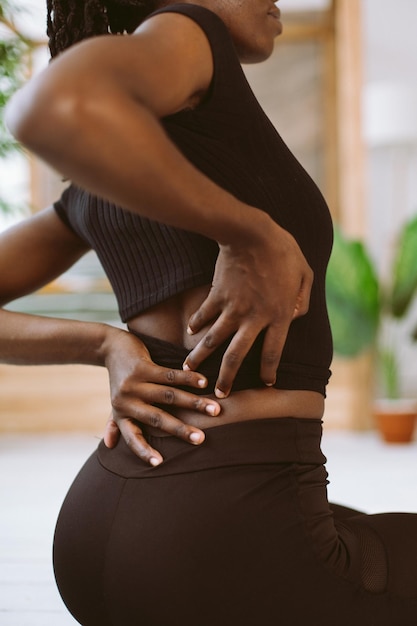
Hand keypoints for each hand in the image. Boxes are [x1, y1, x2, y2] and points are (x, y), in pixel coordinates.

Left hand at [101, 328, 220, 464]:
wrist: (111, 347)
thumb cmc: (119, 379)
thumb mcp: (116, 403)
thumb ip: (114, 424)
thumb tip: (109, 446)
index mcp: (121, 414)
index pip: (132, 437)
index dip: (144, 451)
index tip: (159, 464)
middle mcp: (126, 401)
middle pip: (157, 418)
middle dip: (181, 429)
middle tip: (201, 439)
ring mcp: (134, 384)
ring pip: (168, 395)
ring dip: (194, 402)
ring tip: (215, 409)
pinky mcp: (142, 367)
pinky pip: (169, 375)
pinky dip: (188, 379)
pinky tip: (204, 382)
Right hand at [183, 220, 312, 397]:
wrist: (252, 233)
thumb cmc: (284, 251)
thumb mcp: (306, 275)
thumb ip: (304, 301)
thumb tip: (298, 318)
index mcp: (279, 315)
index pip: (274, 352)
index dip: (269, 371)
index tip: (266, 384)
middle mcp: (254, 318)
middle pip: (238, 356)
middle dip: (227, 377)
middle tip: (219, 394)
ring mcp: (233, 308)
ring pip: (214, 340)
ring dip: (201, 358)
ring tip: (190, 371)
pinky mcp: (217, 295)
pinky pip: (204, 314)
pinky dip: (197, 323)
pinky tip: (191, 332)